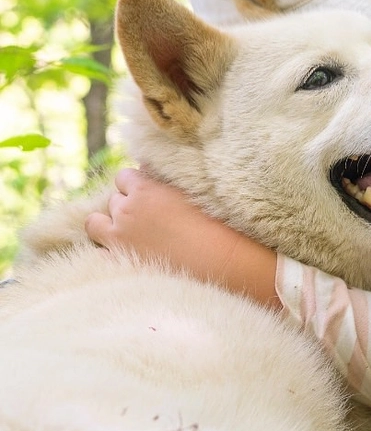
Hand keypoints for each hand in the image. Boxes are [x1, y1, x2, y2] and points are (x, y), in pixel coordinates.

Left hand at [86, 168, 280, 308]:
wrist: (217, 261)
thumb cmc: (212, 223)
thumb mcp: (190, 191)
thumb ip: (163, 180)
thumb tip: (146, 168)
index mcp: (145, 190)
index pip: (123, 176)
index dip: (135, 185)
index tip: (148, 194)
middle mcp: (126, 211)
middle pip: (112, 199)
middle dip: (125, 205)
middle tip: (147, 217)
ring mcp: (118, 238)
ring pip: (93, 223)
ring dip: (106, 224)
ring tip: (126, 233)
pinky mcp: (117, 261)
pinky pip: (97, 252)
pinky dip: (106, 252)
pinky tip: (123, 254)